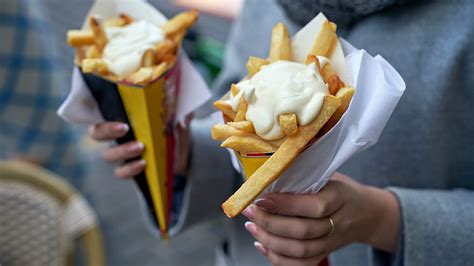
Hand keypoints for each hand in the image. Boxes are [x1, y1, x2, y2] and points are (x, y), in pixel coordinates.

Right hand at [89, 119, 191, 178]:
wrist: (184, 152)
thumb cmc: (175, 126)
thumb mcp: (178, 117)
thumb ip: (178, 113)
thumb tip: (182, 116)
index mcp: (124, 115)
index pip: (102, 111)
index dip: (103, 113)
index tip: (121, 118)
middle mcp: (118, 134)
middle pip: (97, 133)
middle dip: (107, 130)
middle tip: (125, 129)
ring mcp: (122, 153)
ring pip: (108, 154)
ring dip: (121, 150)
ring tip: (140, 147)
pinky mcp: (129, 168)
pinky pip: (121, 171)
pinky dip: (129, 169)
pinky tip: (142, 164)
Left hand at [242, 172, 399, 265]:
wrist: (366, 213)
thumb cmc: (340, 189)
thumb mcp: (329, 176)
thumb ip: (304, 176)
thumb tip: (267, 173)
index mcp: (339, 197)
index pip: (313, 205)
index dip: (284, 204)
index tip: (261, 198)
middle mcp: (337, 222)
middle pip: (302, 231)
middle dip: (270, 222)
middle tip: (250, 211)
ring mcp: (332, 242)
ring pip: (300, 251)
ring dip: (270, 240)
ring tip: (252, 226)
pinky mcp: (325, 253)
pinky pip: (302, 264)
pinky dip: (278, 259)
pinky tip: (262, 245)